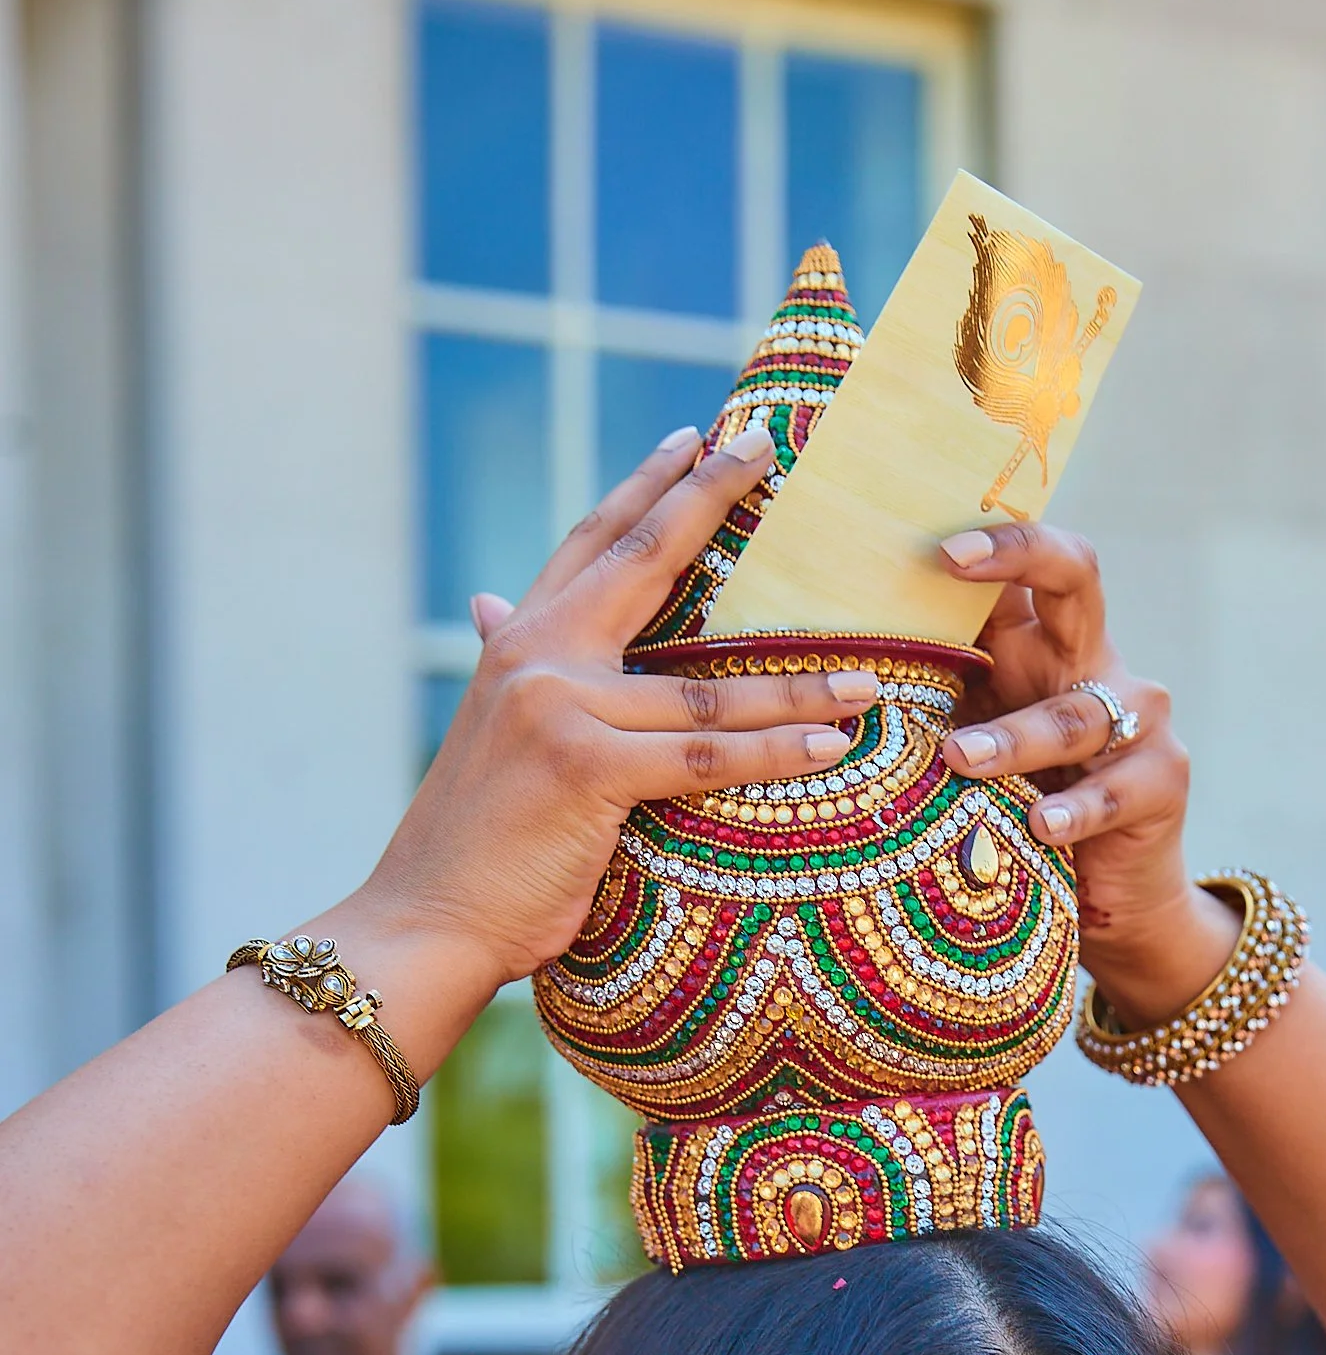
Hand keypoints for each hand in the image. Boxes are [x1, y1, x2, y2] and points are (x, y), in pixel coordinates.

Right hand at [359, 426, 881, 993]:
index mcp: (517, 643)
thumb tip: (491, 606)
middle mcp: (536, 657)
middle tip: (768, 447)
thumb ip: (516, 673)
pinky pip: (705, 757)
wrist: (427, 917)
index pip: (593, 543)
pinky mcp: (586, 769)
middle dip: (709, 497)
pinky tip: (833, 744)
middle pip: (643, 560)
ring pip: (707, 688)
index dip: (645, 486)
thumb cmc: (476, 845)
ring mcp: (561, 709)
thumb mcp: (498, 738)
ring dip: (799, 684)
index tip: (696, 437)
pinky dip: (775, 751)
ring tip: (868, 674)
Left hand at [935, 525, 1207, 990]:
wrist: (1106, 895)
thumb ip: (929, 703)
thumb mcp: (968, 745)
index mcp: (1039, 646)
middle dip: (1020, 553)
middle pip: (1074, 577)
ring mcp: (1136, 719)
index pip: (1018, 568)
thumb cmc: (1017, 810)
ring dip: (1013, 737)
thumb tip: (827, 673)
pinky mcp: (1161, 781)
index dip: (982, 539)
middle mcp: (1091, 664)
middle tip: (951, 562)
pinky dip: (1074, 810)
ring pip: (1072, 714)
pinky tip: (1041, 825)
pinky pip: (1113, 791)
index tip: (926, 538)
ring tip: (960, 758)